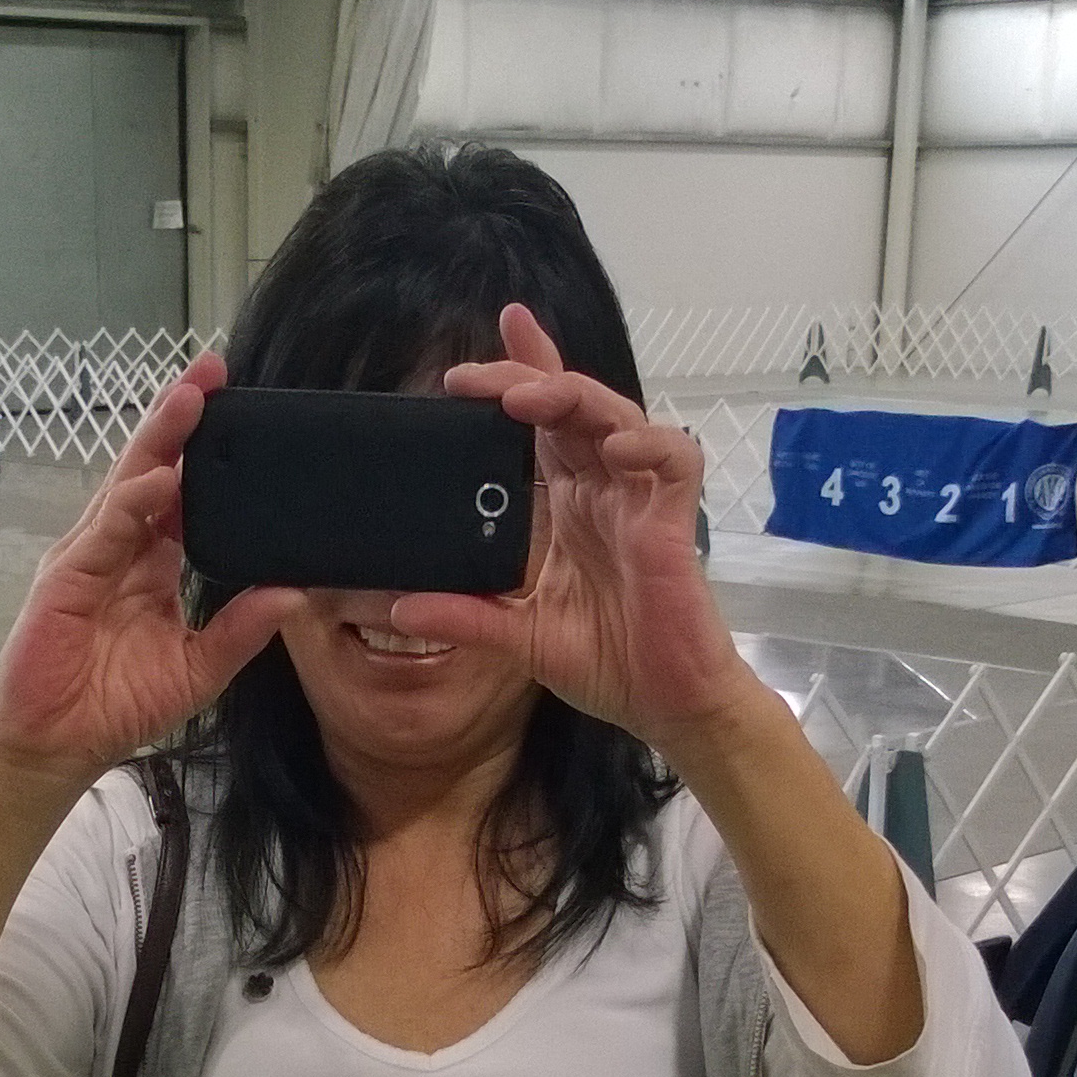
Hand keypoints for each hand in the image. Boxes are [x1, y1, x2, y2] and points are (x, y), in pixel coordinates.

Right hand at [0, 351, 288, 782]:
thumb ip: (240, 630)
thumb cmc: (116, 705)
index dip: (205, 453)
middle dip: (180, 419)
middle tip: (213, 370)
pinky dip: (131, 504)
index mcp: (151, 563)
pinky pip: (104, 533)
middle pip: (151, 469)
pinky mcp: (67, 579)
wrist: (56, 746)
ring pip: (127, 485)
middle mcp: (120, 549)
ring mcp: (90, 557)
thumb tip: (293, 593)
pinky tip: (159, 479)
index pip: (182, 494)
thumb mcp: (197, 668)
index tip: (241, 410)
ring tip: (191, 397)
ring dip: (158, 441)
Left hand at [389, 304, 757, 760]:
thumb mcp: (520, 637)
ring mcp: (640, 500)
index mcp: (569, 504)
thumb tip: (400, 608)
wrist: (663, 704)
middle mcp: (604, 490)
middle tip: (474, 379)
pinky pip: (676, 460)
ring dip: (574, 397)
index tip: (462, 372)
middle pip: (572, 405)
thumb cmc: (609, 662)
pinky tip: (614, 448)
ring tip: (527, 399)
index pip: (543, 425)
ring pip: (618, 415)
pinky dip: (649, 443)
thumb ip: (467, 618)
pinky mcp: (674, 520)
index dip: (517, 380)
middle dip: (528, 377)